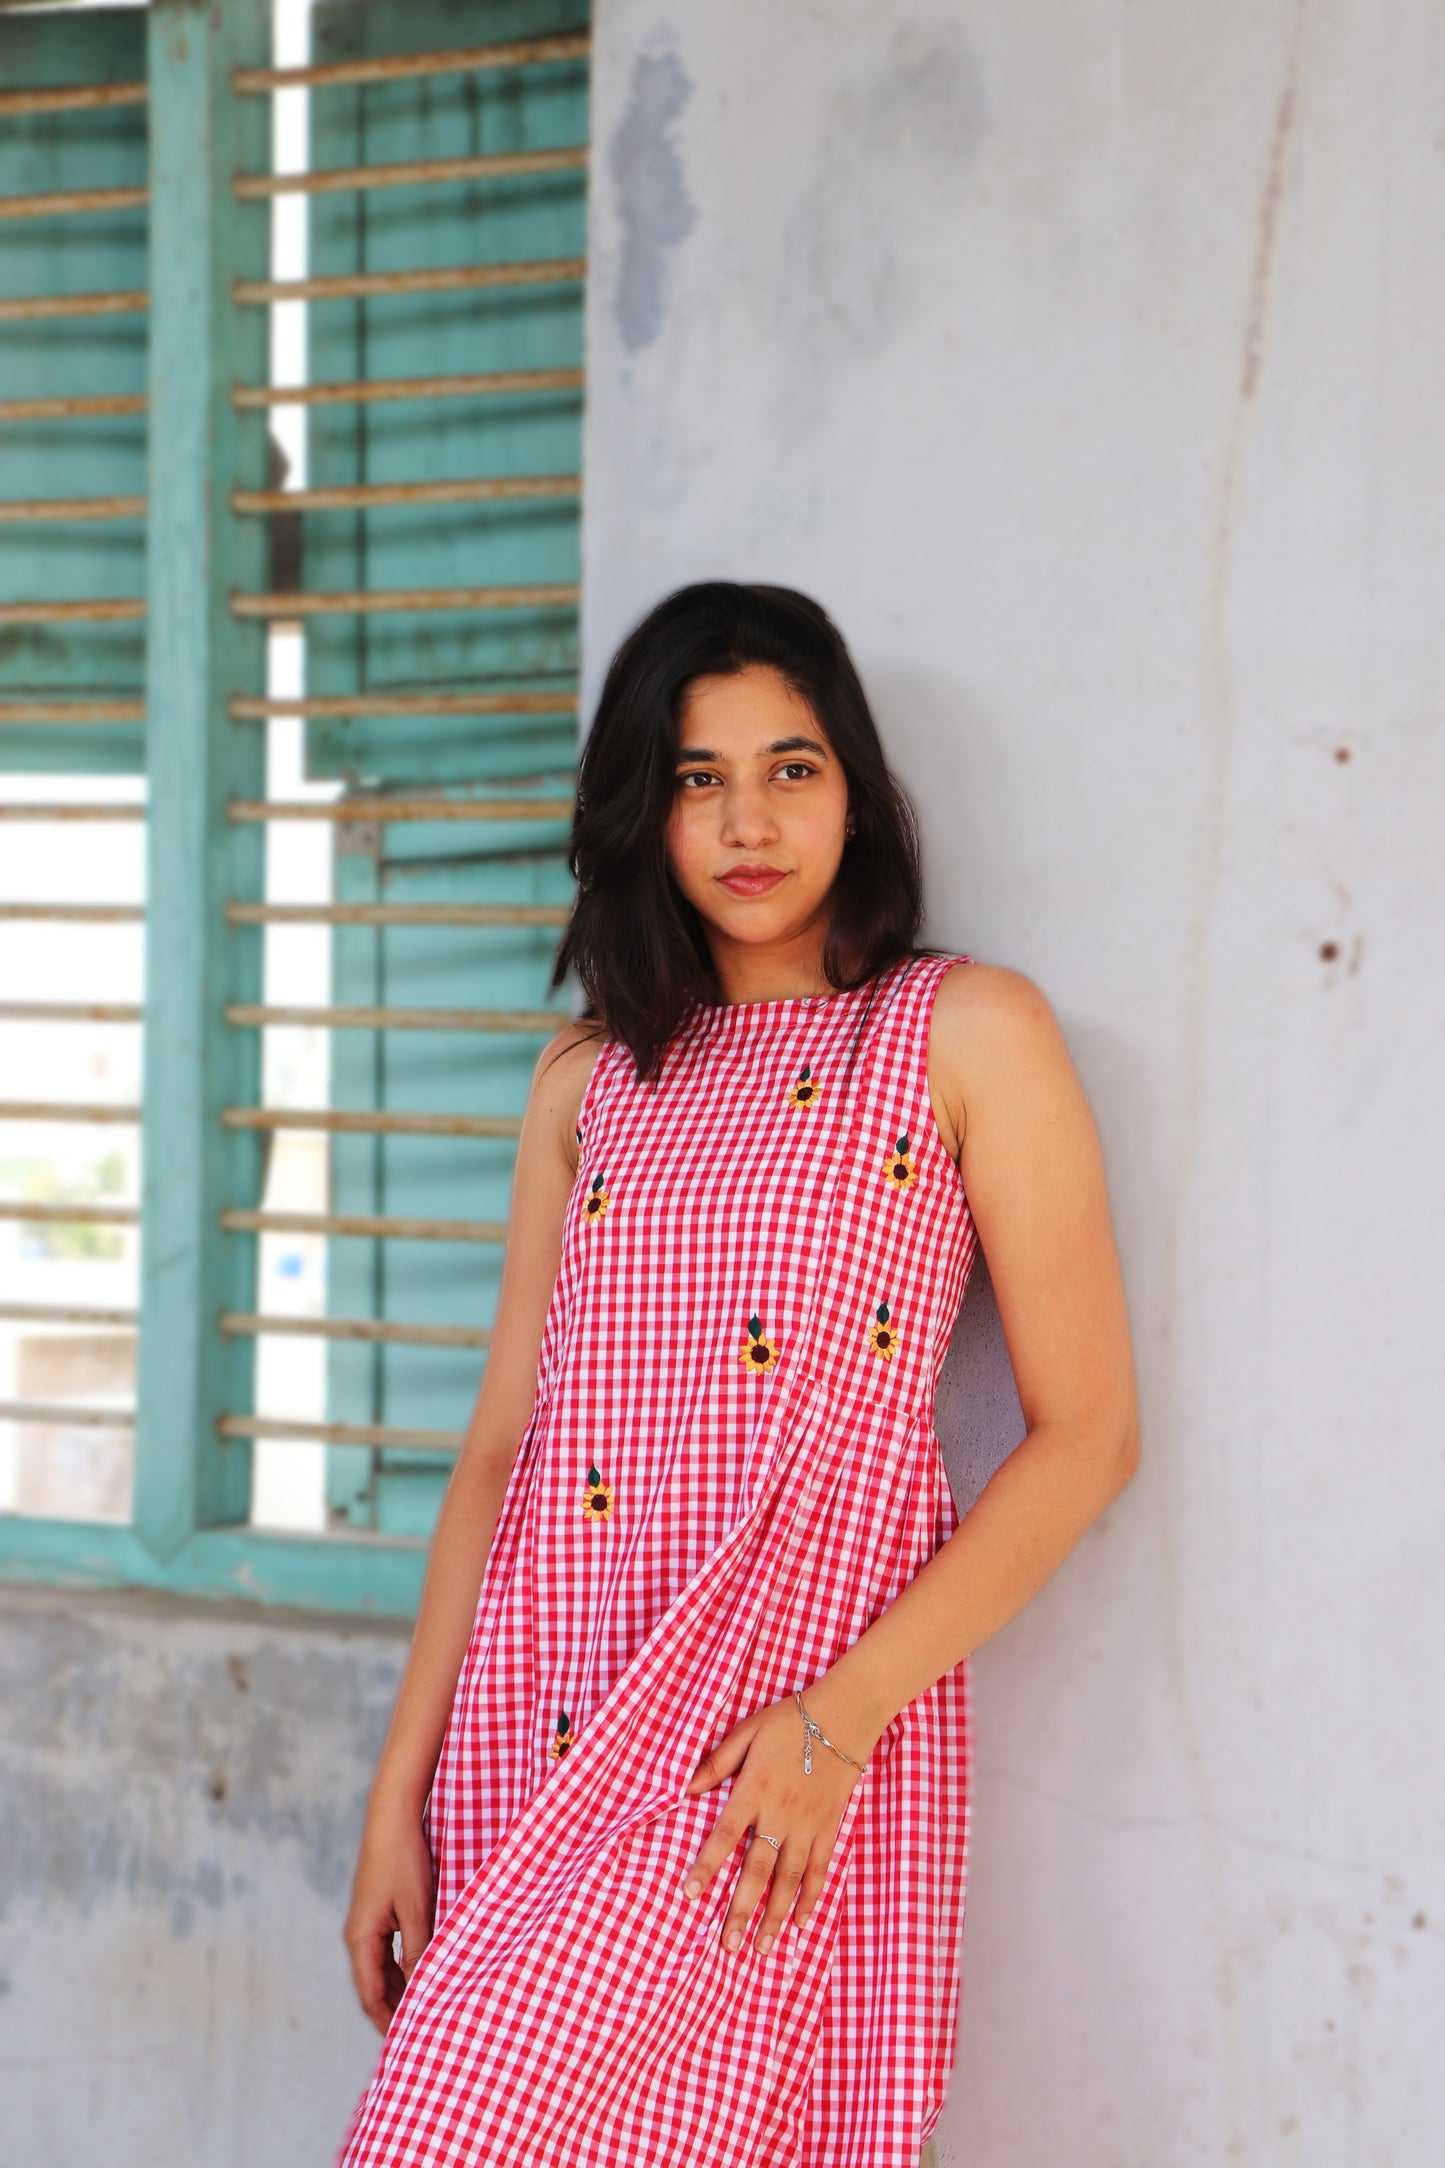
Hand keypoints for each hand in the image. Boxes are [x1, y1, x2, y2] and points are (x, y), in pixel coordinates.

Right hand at [343, 1787, 436, 2033]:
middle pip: (373, 1987)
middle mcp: (357, 1936)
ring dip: (399, 1990)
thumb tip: (422, 1992)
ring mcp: (365, 1924)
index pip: (370, 1996)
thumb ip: (418, 1952)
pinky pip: (386, 1952)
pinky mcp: (376, 1913)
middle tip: (422, 2032)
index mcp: (360, 1939)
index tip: (408, 2044)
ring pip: (380, 1971)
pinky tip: (422, 1974)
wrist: (393, 1816)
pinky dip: (401, 1969)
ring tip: (426, 2009)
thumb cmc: (405, 1861)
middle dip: (394, 2011)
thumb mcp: (417, 1910)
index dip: (387, 2023)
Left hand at [679, 1681, 878, 1957]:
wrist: (844, 1715)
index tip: (690, 1894)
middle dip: (741, 1910)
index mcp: (754, 1790)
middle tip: (728, 1946)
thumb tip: (687, 1789)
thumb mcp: (747, 1730)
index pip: (724, 1835)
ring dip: (775, 1915)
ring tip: (762, 1947)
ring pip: (789, 1879)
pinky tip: (801, 1921)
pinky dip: (811, 1897)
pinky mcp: (829, 1827)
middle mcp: (780, 1814)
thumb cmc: (790, 1720)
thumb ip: (717, 1762)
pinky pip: (819, 1869)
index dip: (707, 1866)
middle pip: (758, 1870)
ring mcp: (808, 1825)